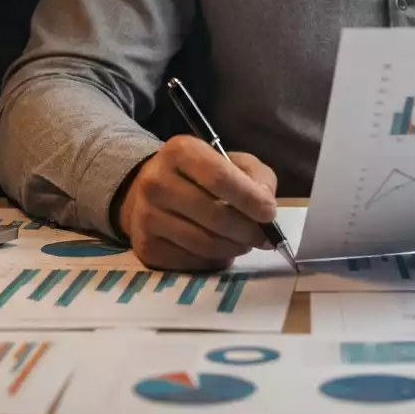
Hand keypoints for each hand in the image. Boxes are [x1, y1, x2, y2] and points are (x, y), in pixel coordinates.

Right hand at [116, 135, 277, 271]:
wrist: (149, 190)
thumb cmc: (200, 174)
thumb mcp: (230, 161)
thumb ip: (256, 176)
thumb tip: (266, 205)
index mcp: (181, 151)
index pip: (219, 177)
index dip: (249, 198)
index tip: (269, 213)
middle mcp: (156, 181)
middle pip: (213, 215)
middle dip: (246, 230)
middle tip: (263, 237)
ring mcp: (146, 216)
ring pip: (202, 243)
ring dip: (233, 248)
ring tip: (245, 243)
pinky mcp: (145, 246)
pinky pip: (190, 262)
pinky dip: (213, 260)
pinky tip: (221, 251)